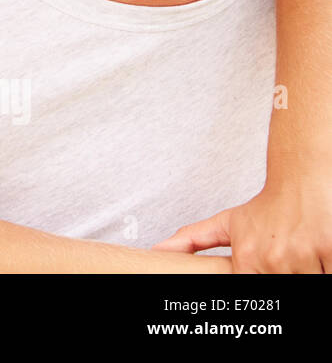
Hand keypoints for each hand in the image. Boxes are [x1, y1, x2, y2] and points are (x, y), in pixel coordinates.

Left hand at [154, 184, 330, 272]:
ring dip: (309, 270)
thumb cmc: (268, 207)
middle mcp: (274, 261)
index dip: (261, 279)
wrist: (301, 181)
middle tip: (286, 256)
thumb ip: (194, 240)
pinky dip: (327, 266)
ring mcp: (303, 258)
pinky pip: (331, 274)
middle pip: (284, 287)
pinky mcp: (331, 251)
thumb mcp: (227, 223)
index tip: (265, 269)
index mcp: (248, 260)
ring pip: (309, 283)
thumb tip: (158, 251)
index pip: (252, 291)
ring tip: (301, 254)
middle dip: (288, 274)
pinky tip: (320, 254)